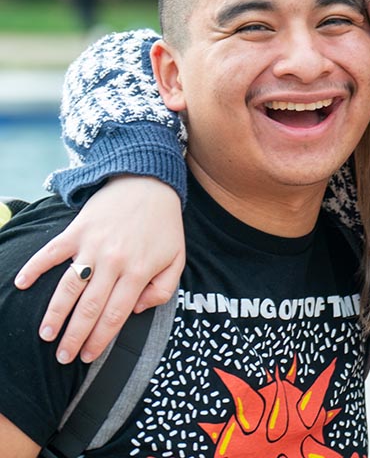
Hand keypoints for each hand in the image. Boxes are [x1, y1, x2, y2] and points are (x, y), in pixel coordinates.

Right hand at [14, 176, 183, 363]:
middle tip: (62, 357)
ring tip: (46, 334)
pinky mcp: (77, 230)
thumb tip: (137, 310)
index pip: (115, 315)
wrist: (150, 183)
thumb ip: (163, 290)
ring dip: (55, 313)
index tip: (87, 356)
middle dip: (74, 337)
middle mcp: (114, 261)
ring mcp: (93, 245)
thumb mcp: (177, 258)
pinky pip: (52, 252)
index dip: (99, 340)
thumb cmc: (164, 225)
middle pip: (89, 307)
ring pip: (68, 286)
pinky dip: (34, 267)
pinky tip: (21, 284)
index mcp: (139, 271)